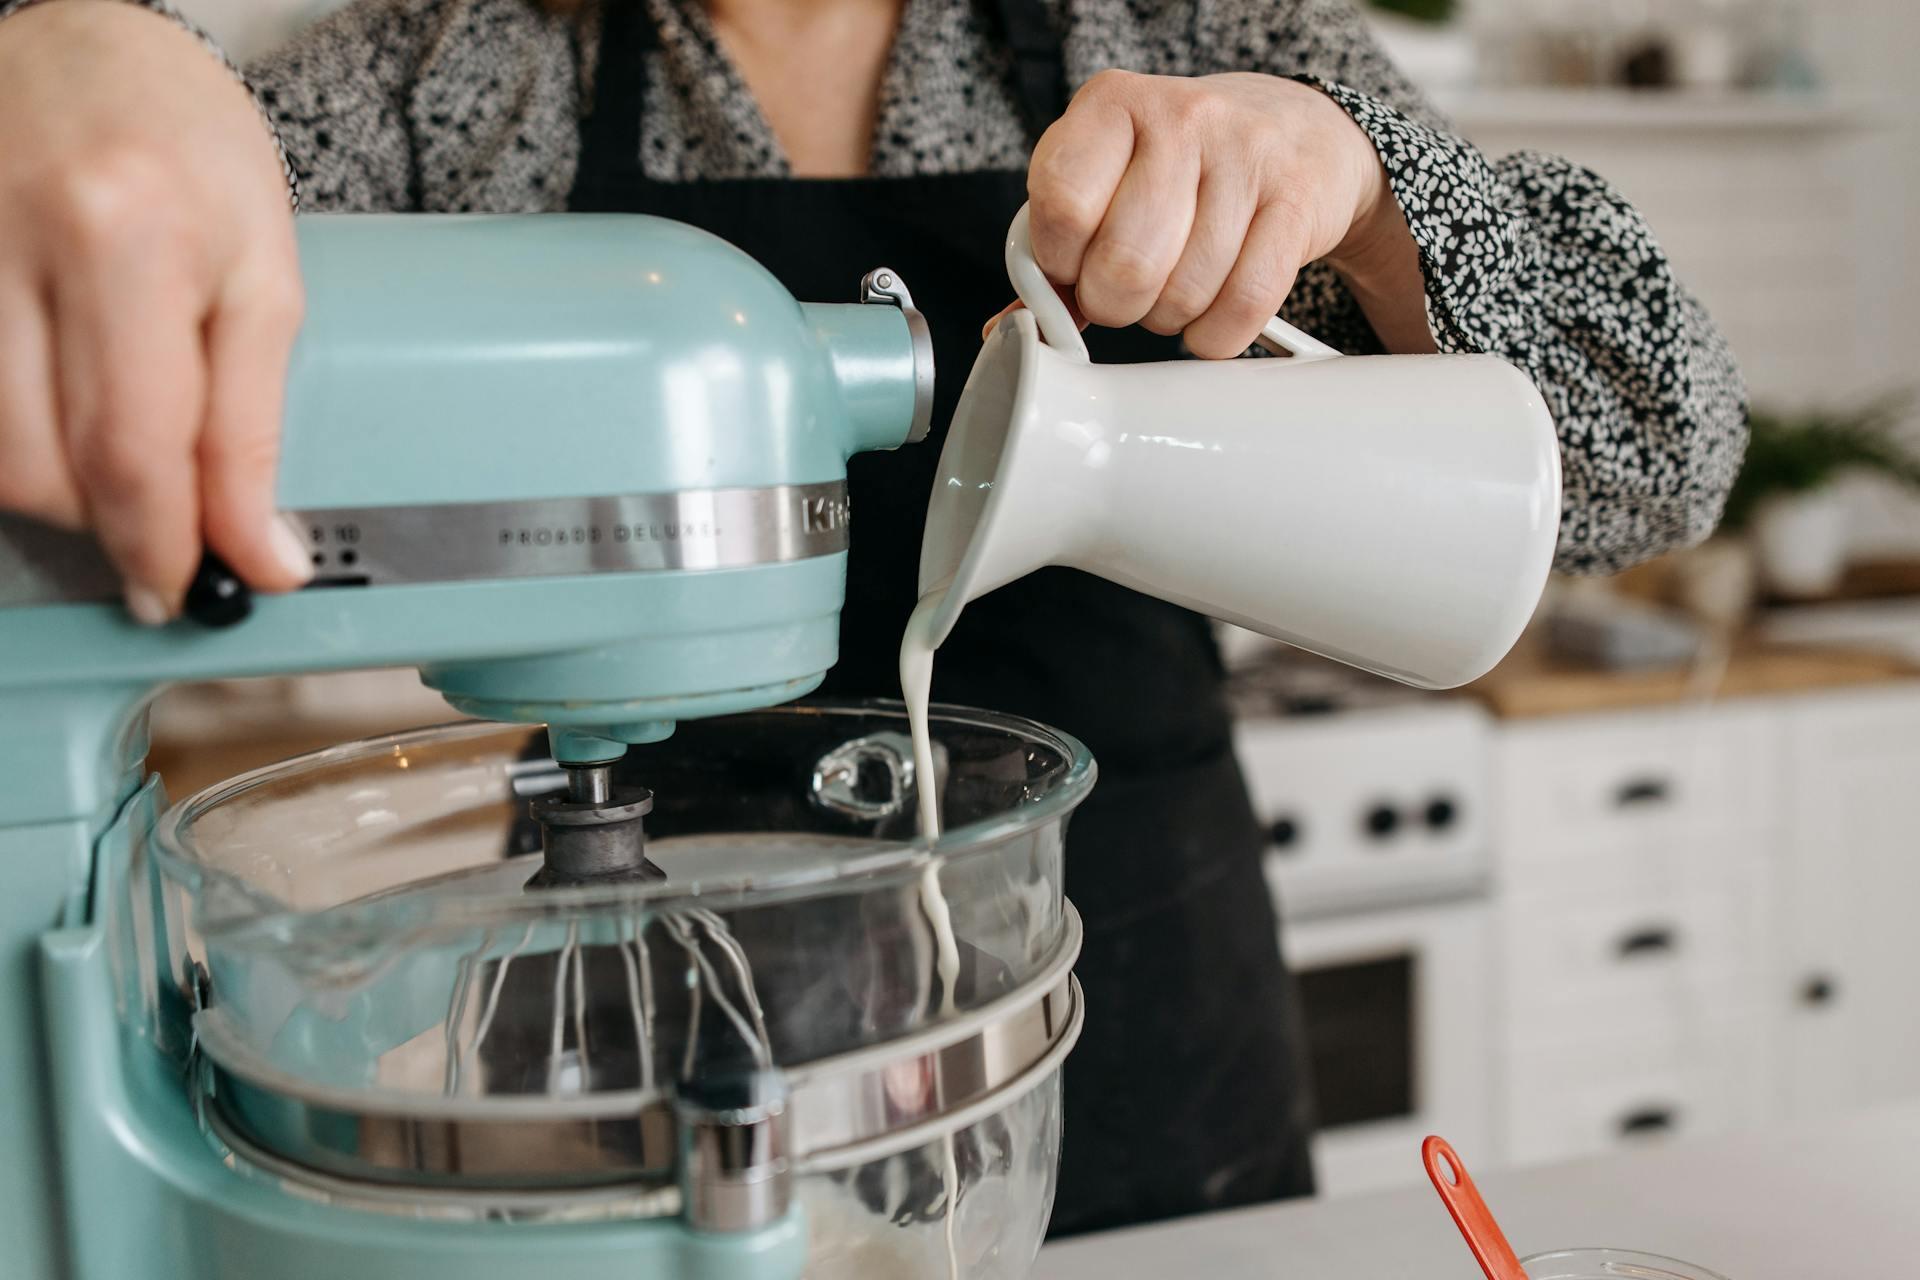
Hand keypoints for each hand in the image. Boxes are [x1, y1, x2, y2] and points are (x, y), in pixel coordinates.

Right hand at [0, 0, 310, 623]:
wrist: (83, 44)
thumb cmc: (187, 145)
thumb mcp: (265, 277)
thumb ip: (255, 427)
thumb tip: (263, 553)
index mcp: (127, 240)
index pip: (136, 450)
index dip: (163, 546)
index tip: (188, 591)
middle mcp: (18, 249)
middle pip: (48, 468)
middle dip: (115, 526)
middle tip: (165, 534)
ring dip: (61, 491)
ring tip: (118, 460)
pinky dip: (16, 443)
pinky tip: (60, 422)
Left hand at [1021, 70, 1431, 358]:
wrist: (1299, 133)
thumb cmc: (1183, 164)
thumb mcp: (1110, 176)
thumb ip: (1059, 244)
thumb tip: (1012, 328)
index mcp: (1111, 105)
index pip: (1061, 205)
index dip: (1059, 261)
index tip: (1073, 267)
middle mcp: (1180, 118)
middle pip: (1123, 264)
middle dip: (1116, 303)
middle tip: (1126, 291)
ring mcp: (1246, 155)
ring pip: (1184, 294)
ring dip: (1169, 317)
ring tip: (1175, 287)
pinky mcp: (1297, 202)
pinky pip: (1243, 305)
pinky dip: (1216, 335)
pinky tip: (1210, 315)